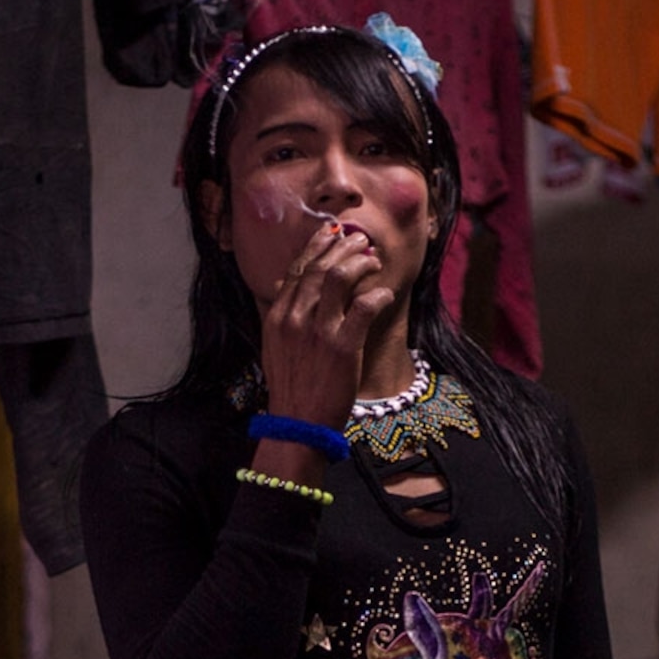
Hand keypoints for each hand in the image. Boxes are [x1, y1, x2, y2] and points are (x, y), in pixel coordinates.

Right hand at [255, 217, 397, 433]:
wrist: (297, 424)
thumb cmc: (291, 388)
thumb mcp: (274, 346)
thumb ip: (281, 314)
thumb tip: (283, 284)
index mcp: (278, 316)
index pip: (298, 269)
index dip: (317, 246)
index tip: (332, 234)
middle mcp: (295, 318)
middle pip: (321, 267)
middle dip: (343, 247)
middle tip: (362, 243)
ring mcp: (318, 331)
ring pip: (340, 277)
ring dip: (360, 263)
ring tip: (374, 261)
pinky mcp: (342, 346)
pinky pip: (364, 306)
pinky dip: (377, 294)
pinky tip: (383, 293)